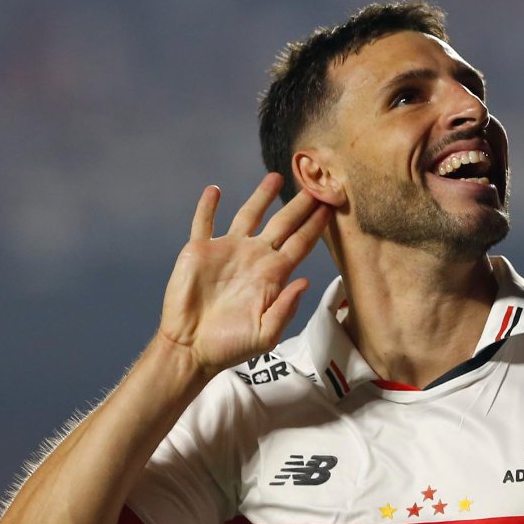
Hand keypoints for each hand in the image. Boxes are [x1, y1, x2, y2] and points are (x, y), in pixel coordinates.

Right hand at [158, 173, 330, 375]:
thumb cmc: (231, 346)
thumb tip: (306, 281)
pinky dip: (208, 206)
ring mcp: (227, 251)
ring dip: (261, 196)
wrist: (193, 347)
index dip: (315, 225)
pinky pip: (204, 222)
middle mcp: (254, 258)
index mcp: (273, 275)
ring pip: (248, 215)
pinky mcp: (200, 251)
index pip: (300, 243)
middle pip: (282, 223)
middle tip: (316, 182)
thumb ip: (286, 308)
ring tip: (276, 176)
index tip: (331, 205)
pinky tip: (215, 191)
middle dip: (298, 204)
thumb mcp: (266, 334)